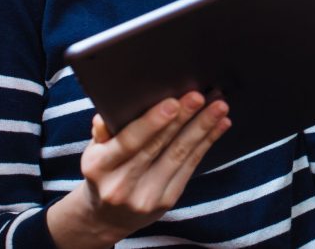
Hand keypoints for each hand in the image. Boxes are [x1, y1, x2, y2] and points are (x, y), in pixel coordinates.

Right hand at [47, 92, 230, 247]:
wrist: (107, 218)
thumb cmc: (104, 172)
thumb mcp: (94, 151)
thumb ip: (102, 132)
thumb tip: (107, 116)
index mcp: (99, 167)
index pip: (129, 142)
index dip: (153, 123)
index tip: (173, 103)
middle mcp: (122, 185)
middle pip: (159, 146)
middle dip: (183, 119)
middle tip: (200, 96)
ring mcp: (146, 196)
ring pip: (179, 155)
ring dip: (203, 128)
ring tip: (219, 107)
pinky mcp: (167, 200)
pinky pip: (190, 166)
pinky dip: (207, 143)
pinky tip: (221, 125)